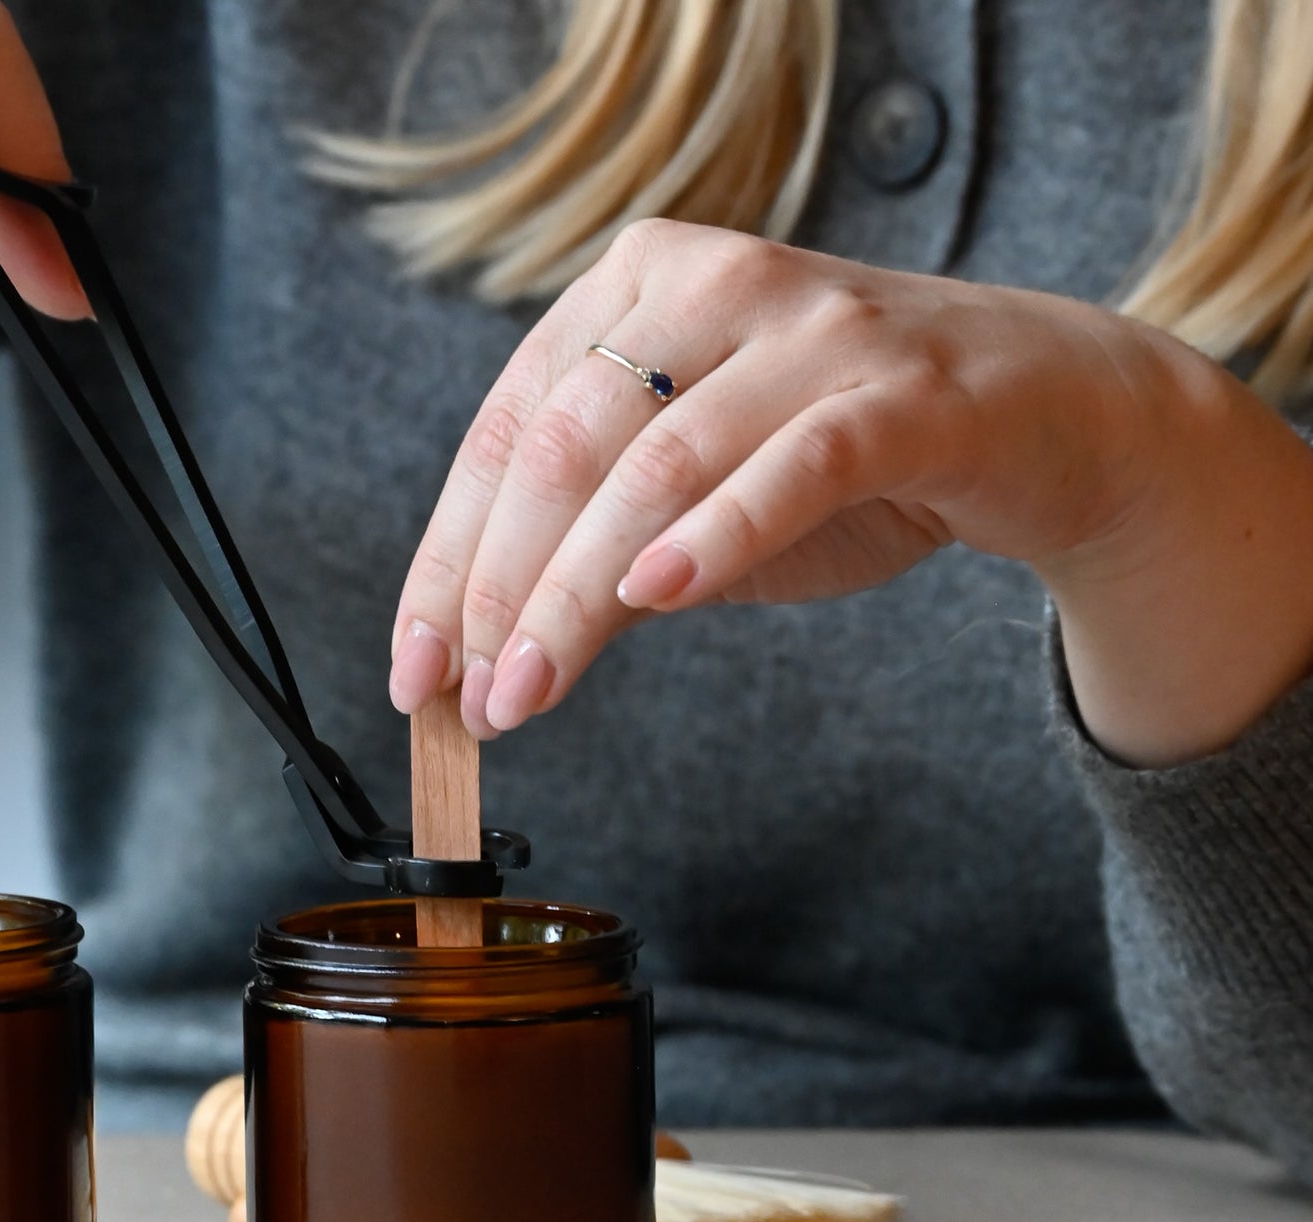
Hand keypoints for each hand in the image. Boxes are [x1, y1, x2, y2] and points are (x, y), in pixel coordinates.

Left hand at [389, 219, 1312, 765]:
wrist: (1046, 421)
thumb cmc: (845, 461)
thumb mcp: (692, 515)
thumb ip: (594, 563)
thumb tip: (485, 661)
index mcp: (639, 287)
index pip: (506, 432)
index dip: (446, 559)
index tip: (415, 670)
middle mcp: (715, 281)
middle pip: (563, 446)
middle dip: (499, 588)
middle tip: (474, 700)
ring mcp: (815, 326)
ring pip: (658, 462)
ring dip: (576, 593)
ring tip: (529, 688)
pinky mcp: (906, 391)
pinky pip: (792, 463)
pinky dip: (716, 533)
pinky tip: (653, 596)